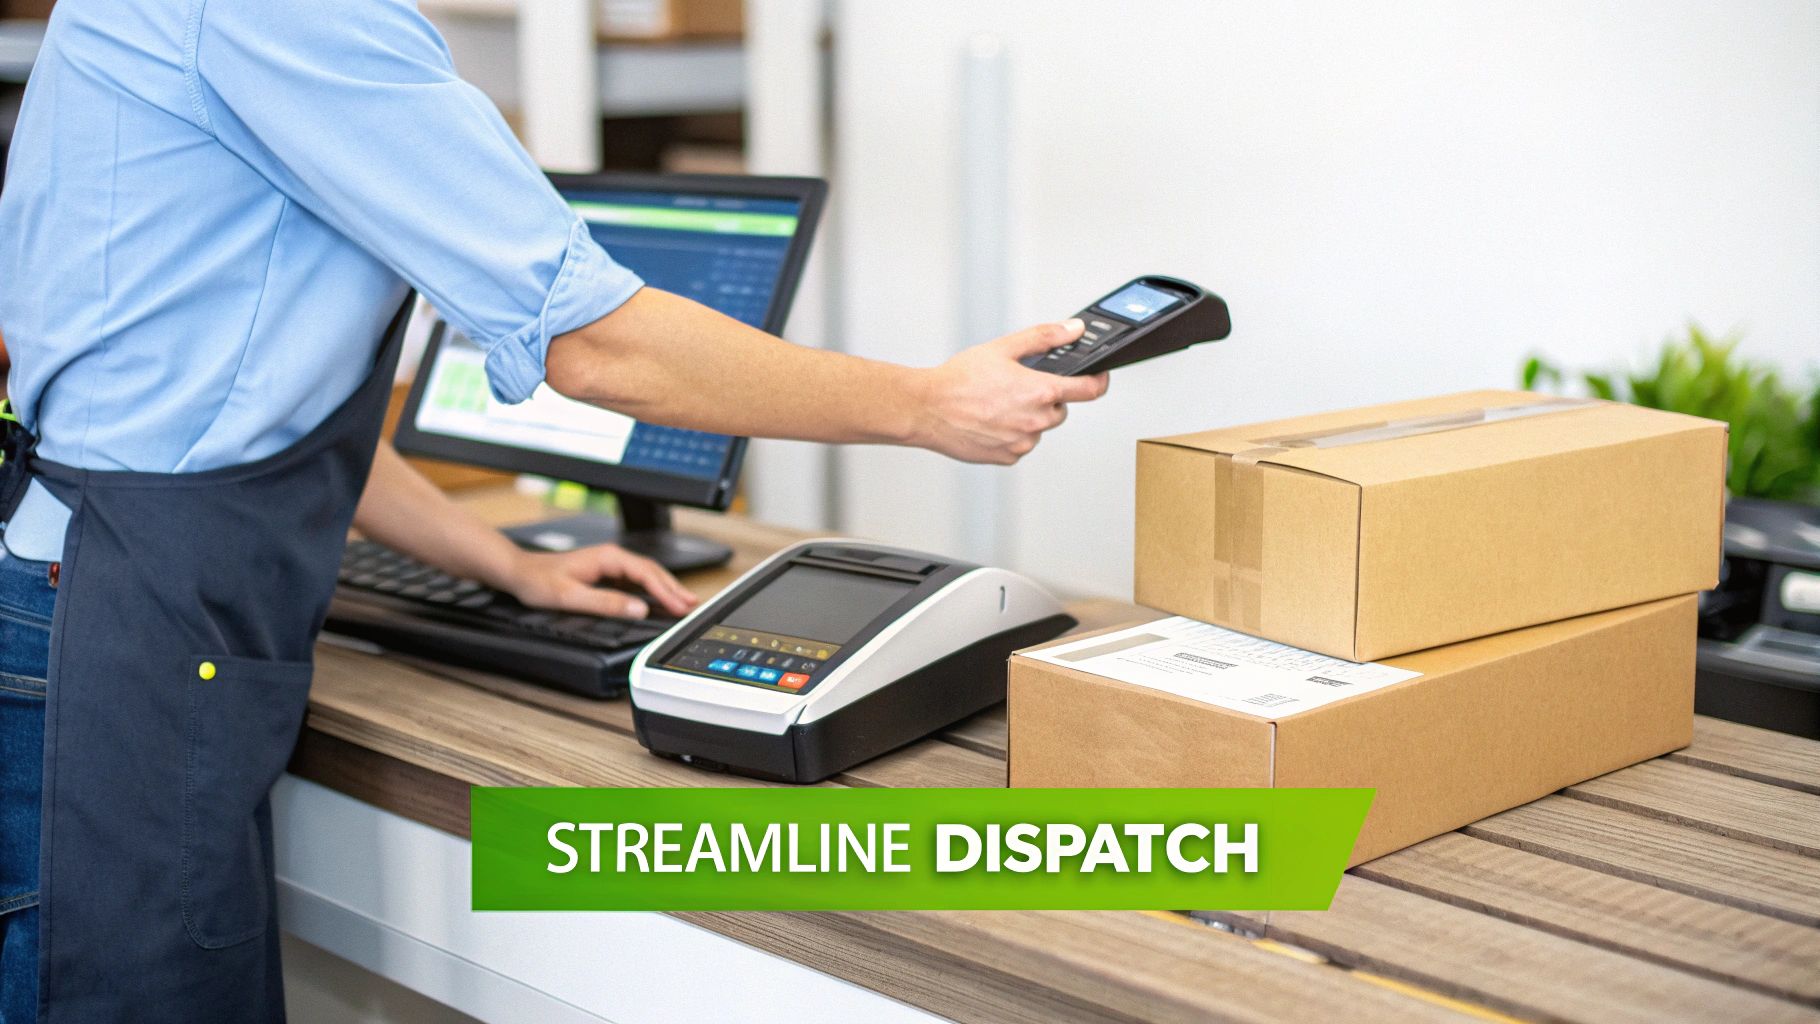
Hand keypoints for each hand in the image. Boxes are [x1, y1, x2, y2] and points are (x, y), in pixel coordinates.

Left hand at [500, 544, 699, 619]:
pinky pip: (636, 581)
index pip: (646, 573)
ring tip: (684, 603)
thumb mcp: (570, 596)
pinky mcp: (606, 573)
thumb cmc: (538, 581)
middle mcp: (612, 557)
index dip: (666, 590)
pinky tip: (659, 601)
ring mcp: (610, 564)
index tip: (680, 605)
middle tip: (693, 605)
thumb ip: (605, 603)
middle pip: (652, 571)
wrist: (518, 572)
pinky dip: (652, 590)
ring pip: (646, 575)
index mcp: (608, 558)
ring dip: (665, 589)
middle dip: (674, 588)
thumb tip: (638, 609)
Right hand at [910, 319, 1109, 463]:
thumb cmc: (957, 380)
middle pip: (1060, 409)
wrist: (926, 409)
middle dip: (1046, 397)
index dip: (1099, 381)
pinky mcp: (1008, 457)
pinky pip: (1021, 444)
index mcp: (1039, 391)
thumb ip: (1044, 337)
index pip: (1089, 390)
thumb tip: (1073, 330)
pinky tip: (989, 421)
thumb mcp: (1003, 348)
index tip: (1099, 377)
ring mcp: (1022, 443)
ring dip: (1028, 416)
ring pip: (1039, 427)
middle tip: (1017, 386)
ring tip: (996, 404)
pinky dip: (1012, 433)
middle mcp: (1035, 421)